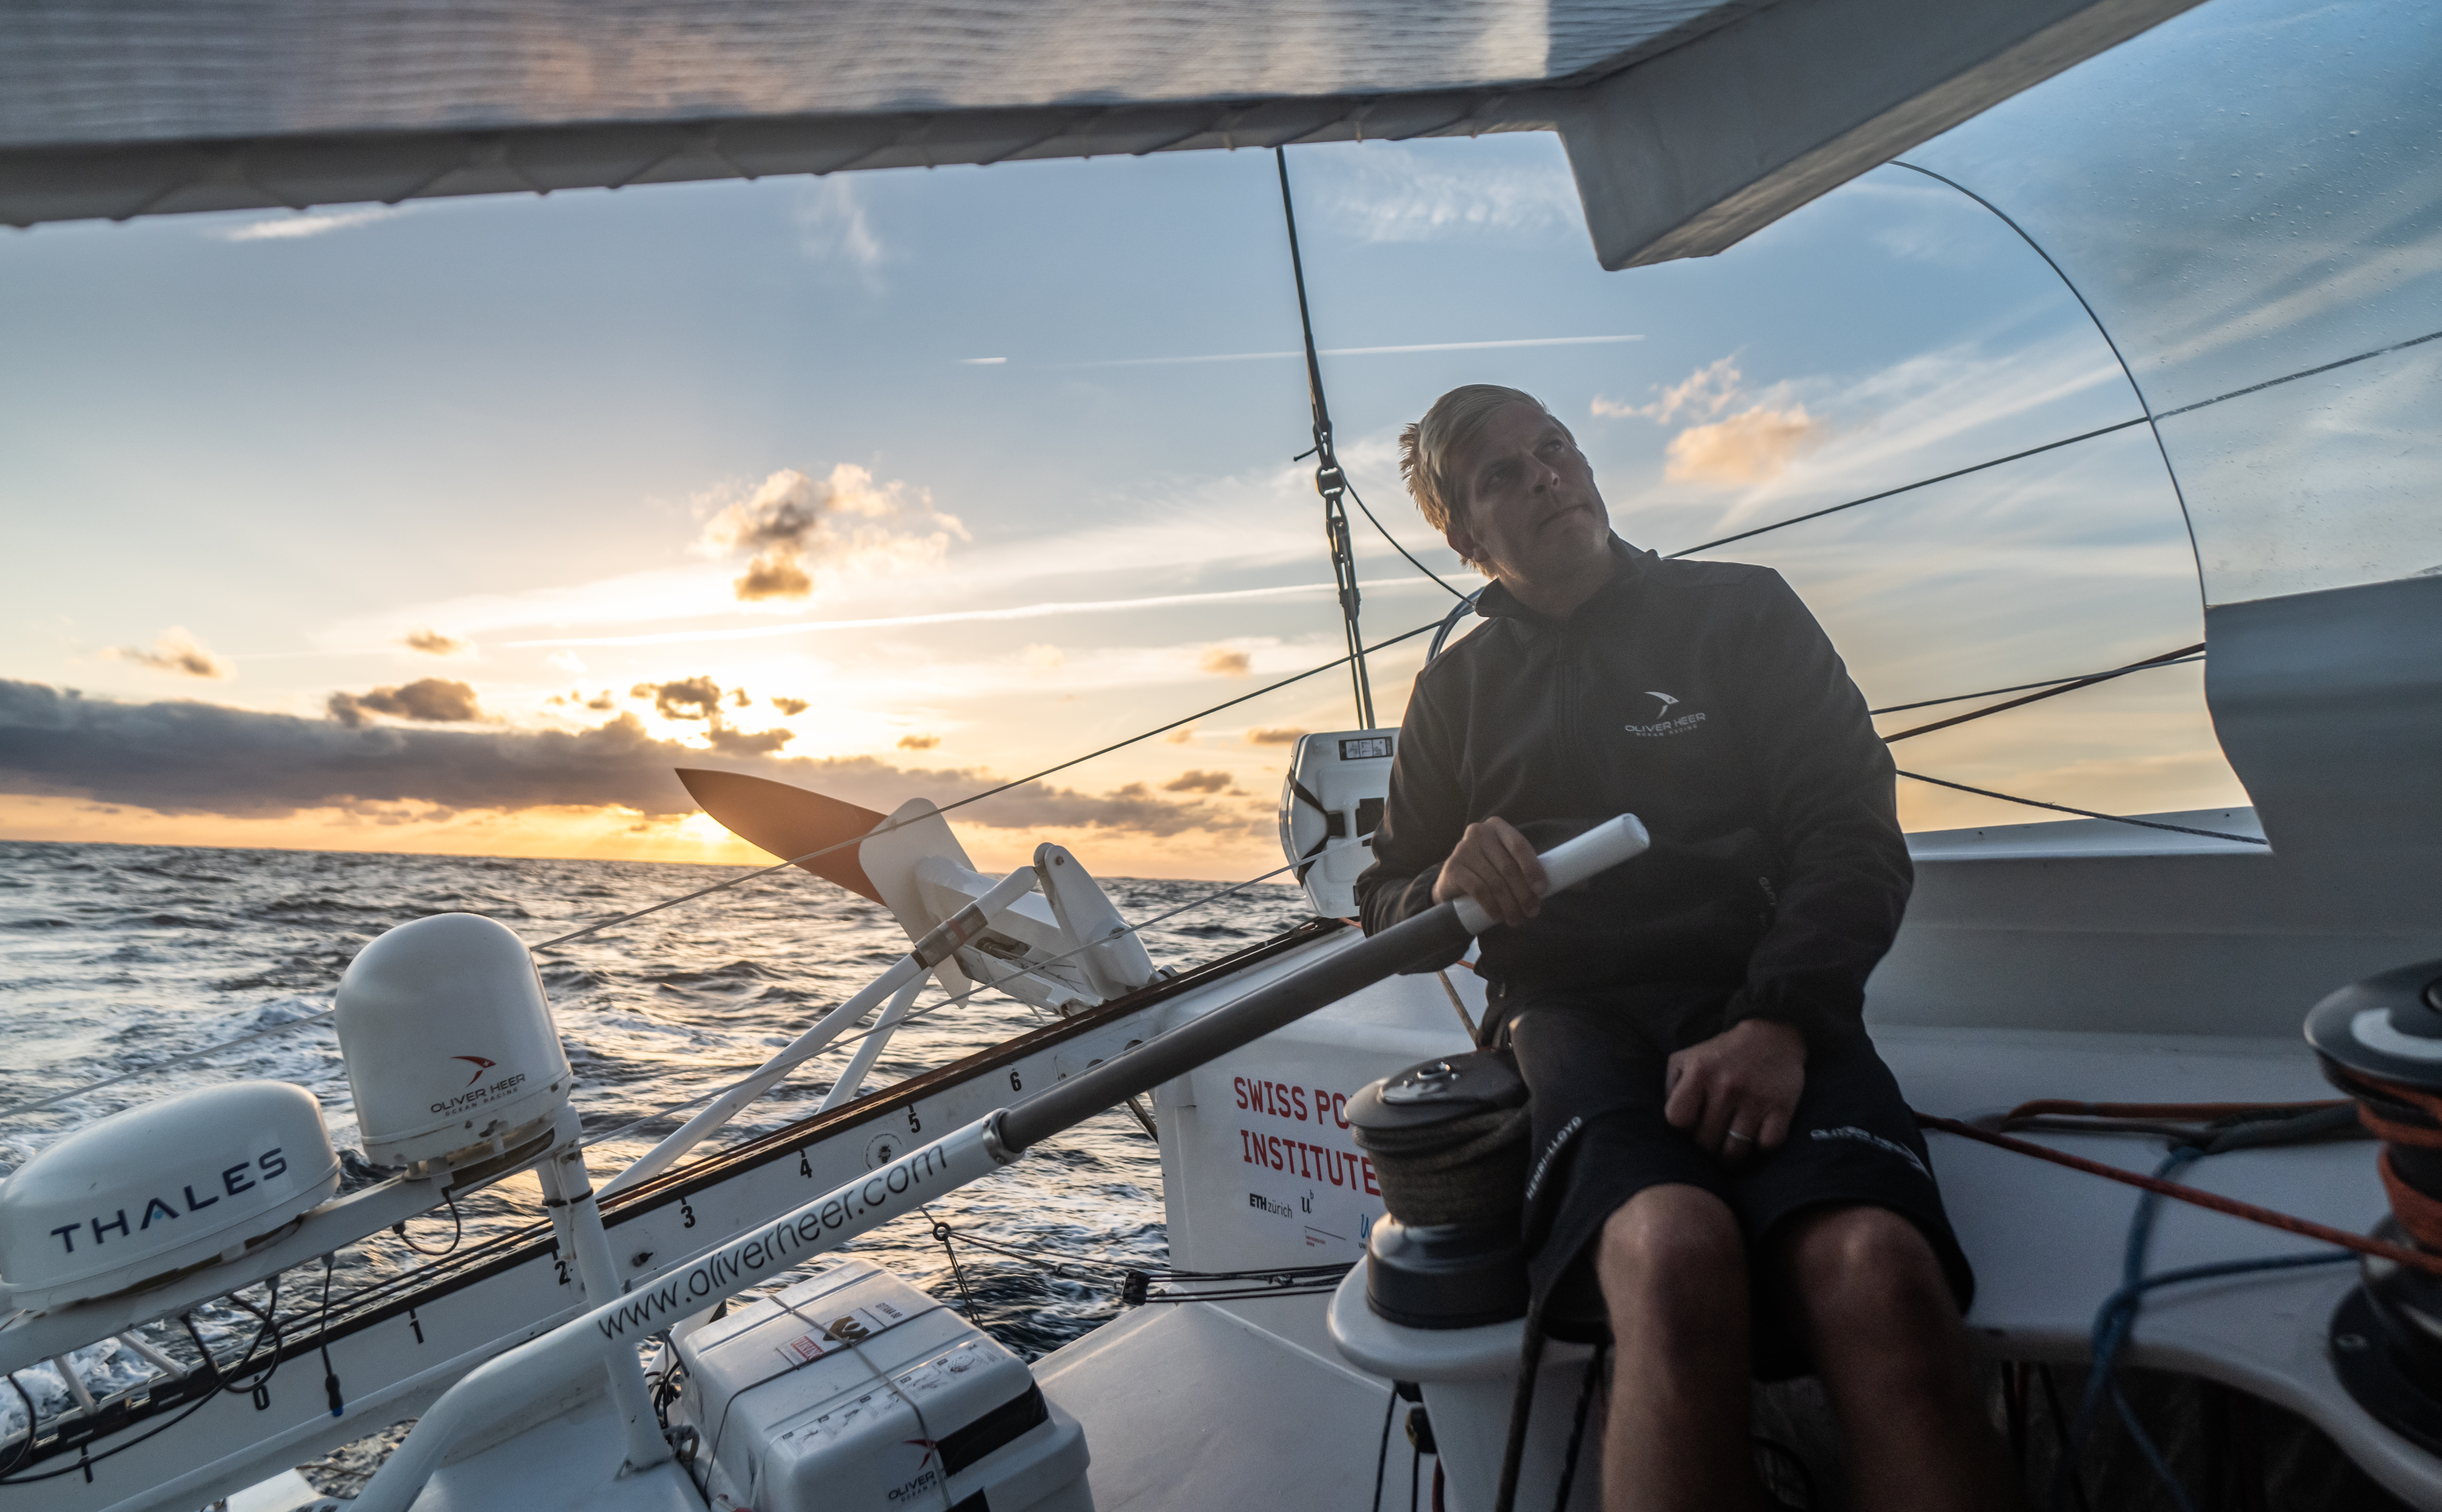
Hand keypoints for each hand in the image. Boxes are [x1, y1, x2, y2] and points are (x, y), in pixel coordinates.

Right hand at [1430, 817, 1547, 927]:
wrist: (1453, 880)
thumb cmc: (1488, 870)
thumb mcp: (1506, 861)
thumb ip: (1525, 867)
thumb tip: (1558, 885)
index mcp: (1497, 827)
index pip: (1519, 845)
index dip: (1533, 868)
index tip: (1542, 890)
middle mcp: (1478, 832)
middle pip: (1508, 867)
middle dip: (1523, 893)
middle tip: (1532, 912)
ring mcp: (1462, 849)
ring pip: (1495, 882)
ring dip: (1510, 905)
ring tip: (1517, 919)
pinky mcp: (1452, 868)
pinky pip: (1478, 890)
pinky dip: (1491, 905)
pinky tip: (1498, 916)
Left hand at [1664, 1018, 1806, 1167]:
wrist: (1772, 1037)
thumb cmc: (1723, 1053)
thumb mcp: (1689, 1058)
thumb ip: (1672, 1086)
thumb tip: (1670, 1121)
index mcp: (1700, 1072)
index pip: (1677, 1119)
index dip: (1681, 1129)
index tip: (1691, 1126)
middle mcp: (1727, 1087)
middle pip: (1706, 1142)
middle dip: (1705, 1147)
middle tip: (1711, 1141)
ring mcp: (1755, 1099)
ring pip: (1735, 1152)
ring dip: (1729, 1158)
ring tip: (1728, 1150)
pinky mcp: (1781, 1108)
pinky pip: (1766, 1145)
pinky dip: (1759, 1148)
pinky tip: (1754, 1138)